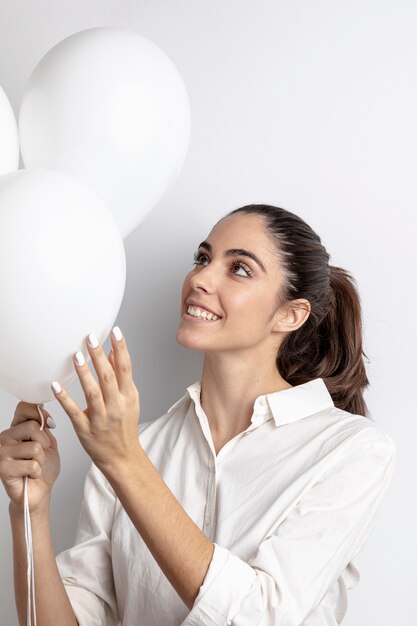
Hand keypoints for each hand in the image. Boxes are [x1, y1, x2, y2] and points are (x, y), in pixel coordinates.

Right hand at [0, 403, 59, 513]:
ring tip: (34, 466)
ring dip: (41, 460)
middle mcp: (5, 438)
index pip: (24, 407)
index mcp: (16, 429)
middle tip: (40, 454)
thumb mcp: (48, 442)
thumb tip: (42, 413)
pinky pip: (31, 465)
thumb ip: (44, 426)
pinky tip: (29, 475)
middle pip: (32, 427)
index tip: (49, 424)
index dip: (40, 414)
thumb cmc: (43, 468)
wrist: (39, 492)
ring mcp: (1, 453)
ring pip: (34, 447)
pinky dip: (37, 472)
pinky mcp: (2, 468)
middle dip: (45, 443)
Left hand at [50, 327, 140, 474]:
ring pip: (93, 393)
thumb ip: (122, 377)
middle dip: (99, 356)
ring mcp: (101, 418)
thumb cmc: (124, 426)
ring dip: (84, 374)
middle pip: (108, 377)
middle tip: (90, 338)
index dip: (121, 349)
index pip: (125, 368)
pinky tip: (56, 386)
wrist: (122, 457)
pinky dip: (65, 398)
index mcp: (128, 396)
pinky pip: (74, 412)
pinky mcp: (86, 429)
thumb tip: (114, 353)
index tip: (115, 332)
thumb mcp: (129, 400)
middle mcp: (117, 406)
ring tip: (76, 356)